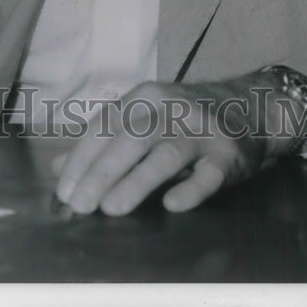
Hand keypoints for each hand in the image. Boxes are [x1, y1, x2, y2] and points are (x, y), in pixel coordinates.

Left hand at [53, 75, 295, 215]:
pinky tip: (172, 205)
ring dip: (137, 181)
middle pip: (131, 139)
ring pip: (165, 154)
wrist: (249, 107)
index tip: (63, 191)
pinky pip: (209, 173)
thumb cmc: (183, 119)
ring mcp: (200, 130)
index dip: (82, 159)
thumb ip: (102, 144)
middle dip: (101, 172)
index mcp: (143, 98)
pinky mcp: (227, 154)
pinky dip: (191, 188)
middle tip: (80, 205)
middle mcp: (169, 108)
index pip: (105, 127)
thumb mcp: (142, 120)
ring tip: (111, 208)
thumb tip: (57, 169)